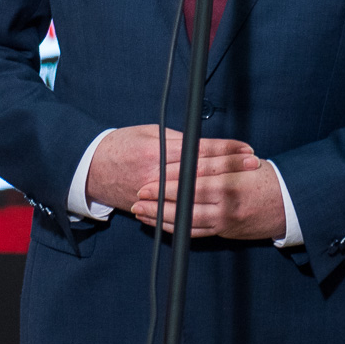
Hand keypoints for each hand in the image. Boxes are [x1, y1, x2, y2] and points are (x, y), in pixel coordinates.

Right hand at [84, 125, 255, 214]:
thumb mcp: (148, 133)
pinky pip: (177, 210)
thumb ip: (176, 140)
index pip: (200, 150)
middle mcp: (157, 173)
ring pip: (193, 193)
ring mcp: (154, 193)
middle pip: (202, 172)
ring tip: (242, 183)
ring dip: (220, 188)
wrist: (91, 169)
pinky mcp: (150, 207)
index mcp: (158, 150)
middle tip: (253, 163)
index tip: (245, 148)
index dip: (225, 150)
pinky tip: (215, 205)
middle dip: (230, 168)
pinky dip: (198, 207)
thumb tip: (202, 142)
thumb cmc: (121, 145)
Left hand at [132, 152, 287, 240]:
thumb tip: (187, 155)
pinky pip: (195, 233)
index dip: (168, 182)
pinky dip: (175, 228)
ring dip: (160, 217)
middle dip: (158, 201)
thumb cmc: (267, 179)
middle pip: (185, 202)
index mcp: (231, 183)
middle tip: (138, 196)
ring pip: (186, 221)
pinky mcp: (225, 233)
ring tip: (141, 212)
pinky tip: (160, 224)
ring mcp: (225, 222)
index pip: (192, 181)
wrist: (290, 205)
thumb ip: (217, 161)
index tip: (150, 180)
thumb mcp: (244, 163)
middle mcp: (227, 205)